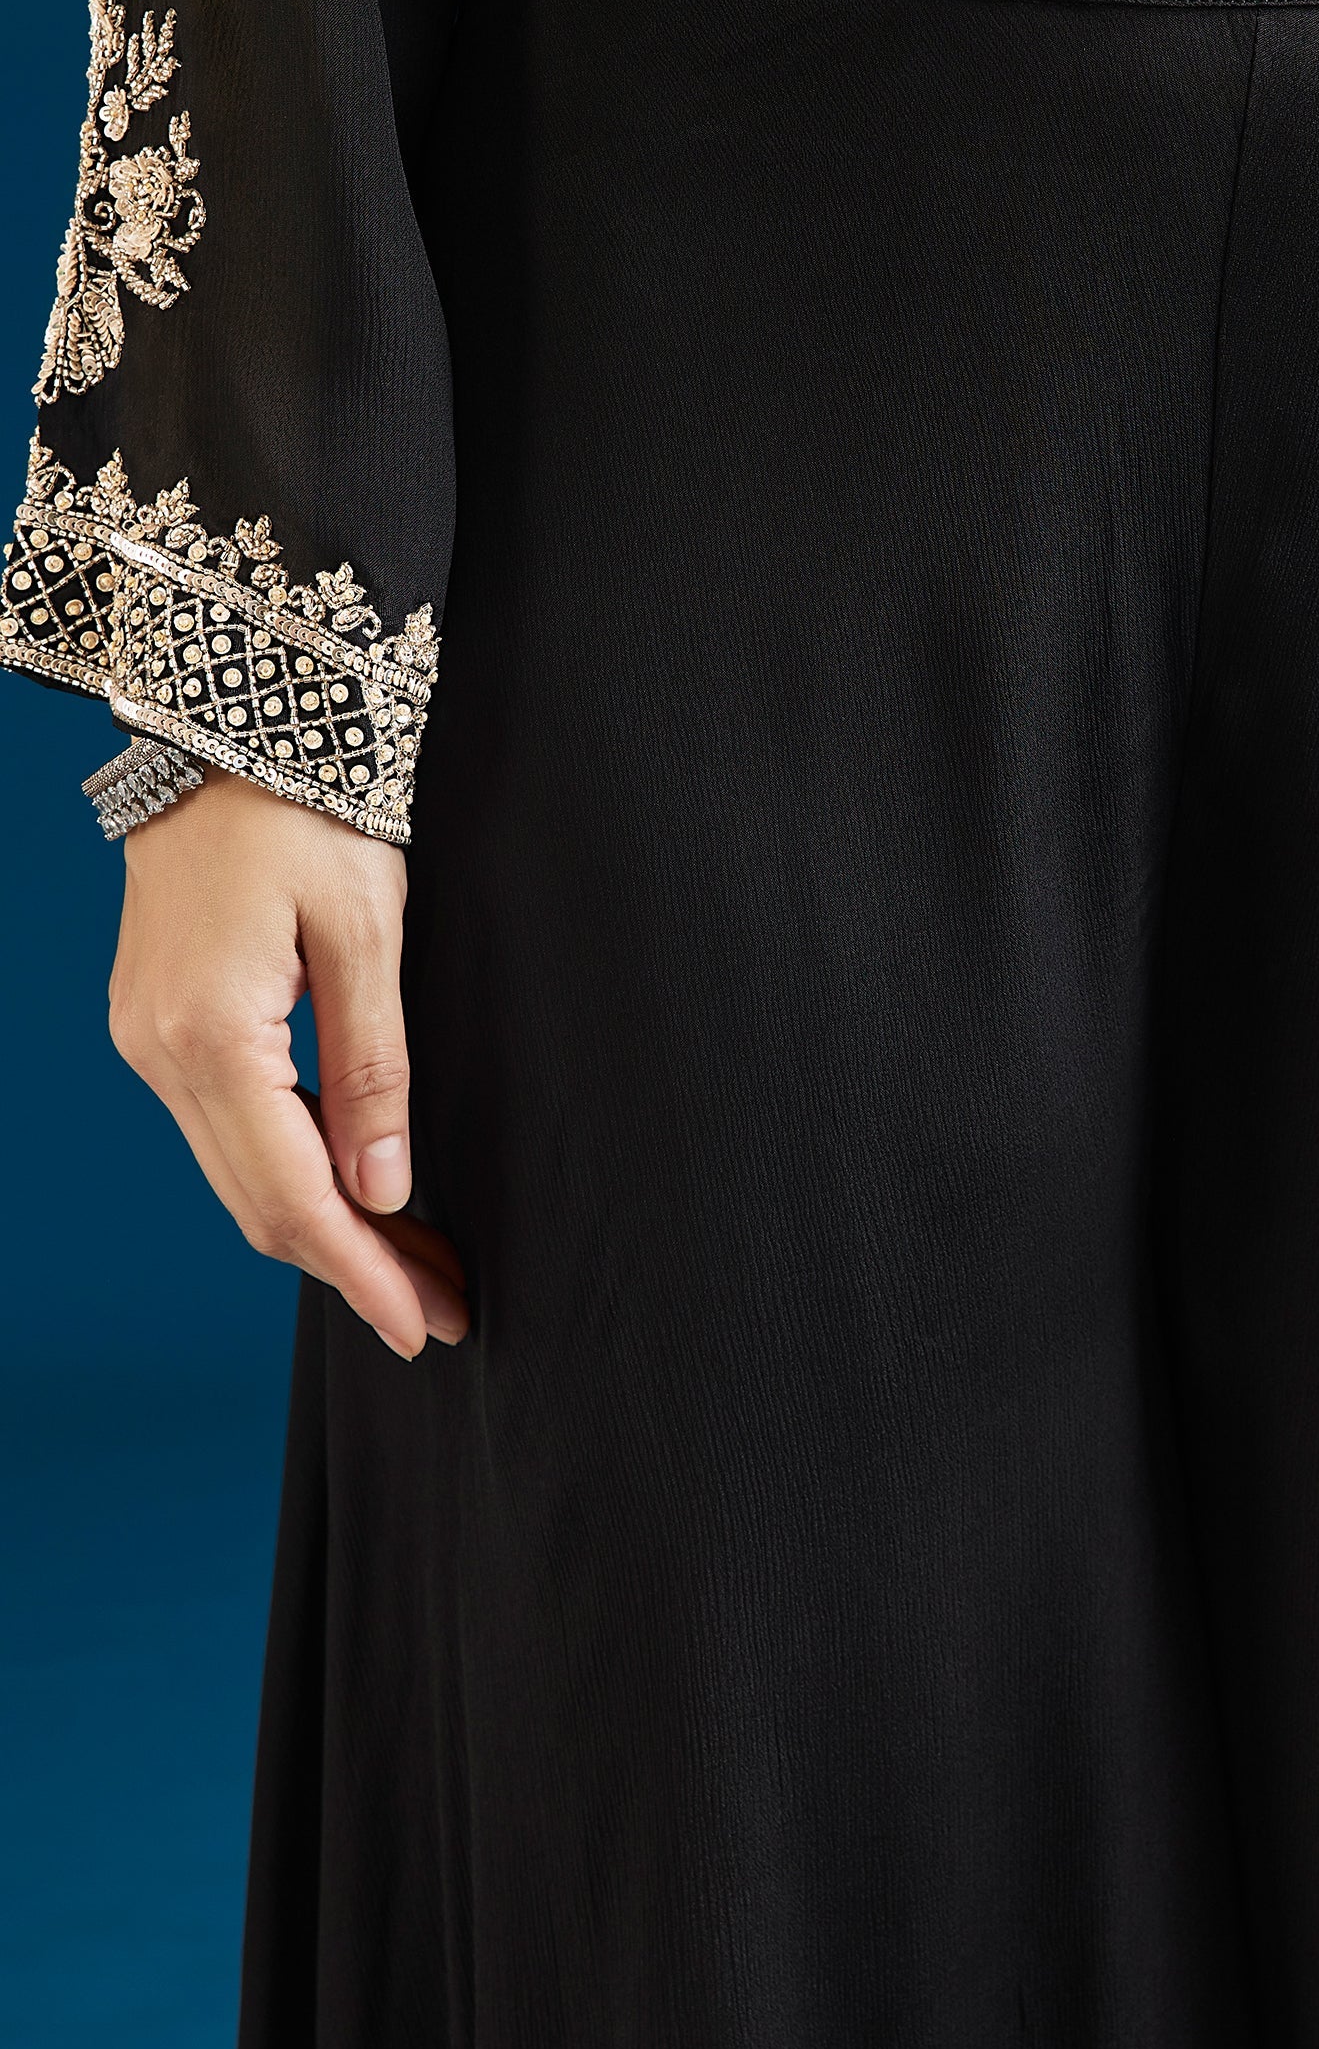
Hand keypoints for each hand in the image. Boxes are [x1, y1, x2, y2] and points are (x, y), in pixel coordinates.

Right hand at [108, 764, 467, 1358]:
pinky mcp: (161, 1025)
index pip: (291, 1197)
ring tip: (415, 1267)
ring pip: (239, 1176)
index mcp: (210, 1037)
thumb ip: (375, 1067)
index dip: (362, 1272)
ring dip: (326, 1231)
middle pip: (259, 1205)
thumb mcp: (366, 933)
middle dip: (354, 1269)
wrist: (224, 724)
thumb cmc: (306, 810)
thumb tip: (384, 1189)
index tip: (423, 1324)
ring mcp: (149, 1041)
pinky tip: (354, 1195)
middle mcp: (160, 1054)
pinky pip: (226, 1131)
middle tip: (440, 1312)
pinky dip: (290, 1176)